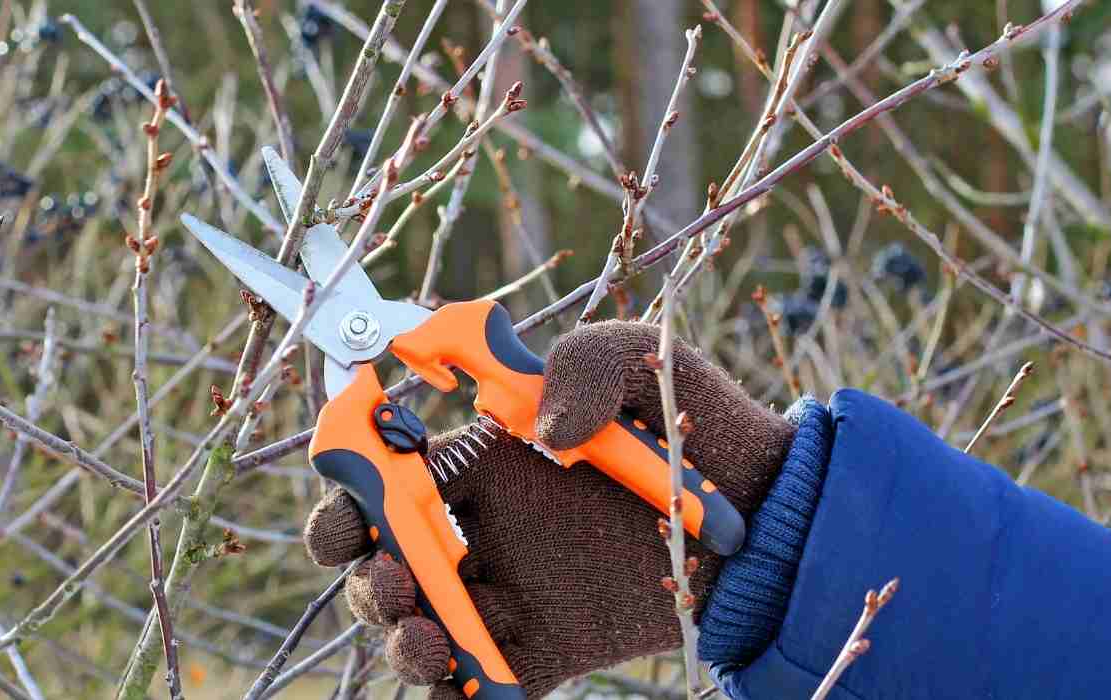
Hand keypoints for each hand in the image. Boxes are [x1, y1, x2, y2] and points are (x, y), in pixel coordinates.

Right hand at [302, 321, 797, 697]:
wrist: (765, 514)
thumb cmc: (697, 423)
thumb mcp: (644, 360)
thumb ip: (587, 360)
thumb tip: (545, 428)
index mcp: (481, 460)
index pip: (382, 479)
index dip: (344, 497)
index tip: (346, 512)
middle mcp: (483, 530)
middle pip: (382, 560)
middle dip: (362, 574)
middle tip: (389, 576)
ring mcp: (511, 594)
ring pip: (419, 627)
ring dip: (398, 637)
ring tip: (423, 636)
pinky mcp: (548, 651)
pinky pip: (483, 686)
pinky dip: (459, 692)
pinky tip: (466, 682)